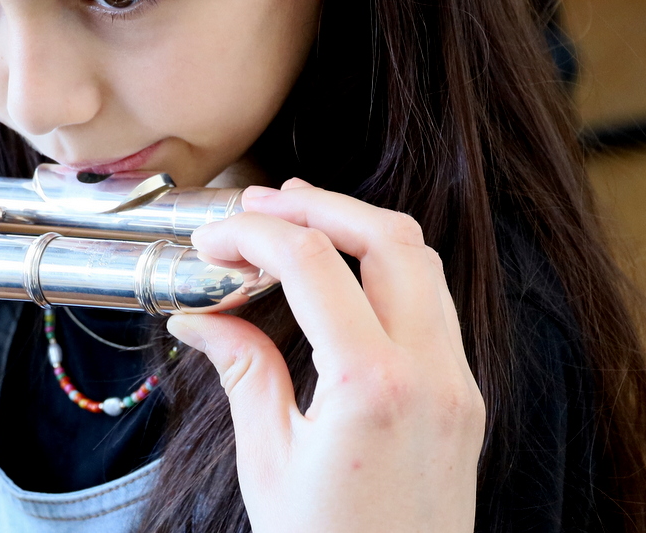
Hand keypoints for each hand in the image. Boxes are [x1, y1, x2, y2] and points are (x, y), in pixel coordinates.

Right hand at [167, 178, 483, 532]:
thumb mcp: (269, 459)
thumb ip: (243, 370)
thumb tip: (199, 316)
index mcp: (373, 386)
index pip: (313, 263)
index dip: (254, 233)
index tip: (212, 239)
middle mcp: (431, 375)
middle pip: (389, 238)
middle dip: (319, 206)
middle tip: (259, 205)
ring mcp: (458, 385)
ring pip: (422, 263)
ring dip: (358, 229)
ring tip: (297, 224)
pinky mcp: (465, 399)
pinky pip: (433, 305)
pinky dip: (385, 270)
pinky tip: (338, 279)